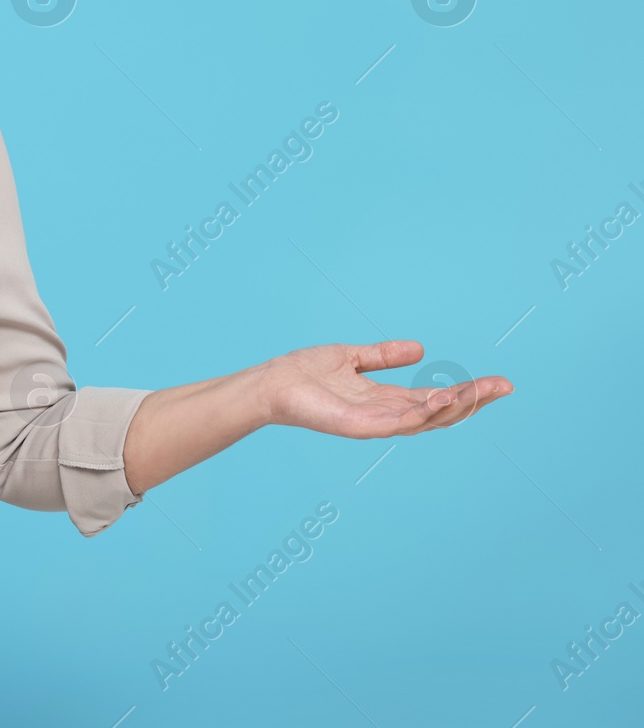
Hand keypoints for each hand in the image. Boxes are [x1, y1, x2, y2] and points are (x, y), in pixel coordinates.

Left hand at [262, 340, 512, 438]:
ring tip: (481, 390)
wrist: (271, 383)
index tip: (498, 381)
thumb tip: (419, 348)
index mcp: (387, 400)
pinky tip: (442, 398)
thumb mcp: (352, 357)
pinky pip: (398, 422)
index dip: (467, 392)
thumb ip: (382, 355)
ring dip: (455, 406)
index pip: (436, 399)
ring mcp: (374, 424)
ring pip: (426, 420)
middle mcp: (386, 415)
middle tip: (504, 386)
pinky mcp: (359, 427)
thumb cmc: (304, 373)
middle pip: (440, 413)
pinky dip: (422, 412)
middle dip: (473, 401)